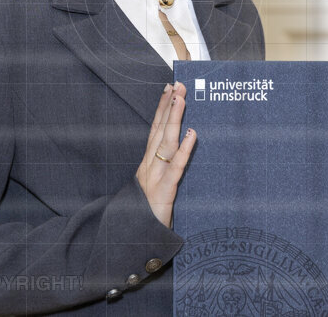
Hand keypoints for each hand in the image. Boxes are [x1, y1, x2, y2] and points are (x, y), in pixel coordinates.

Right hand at [135, 82, 196, 227]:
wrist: (134, 242)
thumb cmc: (147, 218)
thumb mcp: (154, 191)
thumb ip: (163, 173)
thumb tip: (178, 153)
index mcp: (147, 166)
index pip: (154, 131)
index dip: (161, 109)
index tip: (169, 88)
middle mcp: (148, 167)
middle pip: (159, 131)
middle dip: (168, 106)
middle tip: (177, 84)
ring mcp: (155, 179)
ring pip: (165, 143)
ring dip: (174, 119)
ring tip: (182, 99)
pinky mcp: (164, 192)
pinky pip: (177, 167)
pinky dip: (184, 149)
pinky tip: (192, 134)